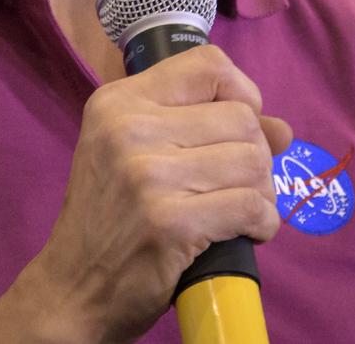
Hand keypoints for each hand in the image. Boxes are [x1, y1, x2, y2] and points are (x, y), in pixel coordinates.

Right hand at [0, 45, 291, 343]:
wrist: (72, 289)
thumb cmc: (111, 216)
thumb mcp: (138, 152)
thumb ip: (206, 127)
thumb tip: (282, 128)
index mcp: (119, 101)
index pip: (209, 65)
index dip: (241, 93)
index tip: (236, 128)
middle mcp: (130, 128)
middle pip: (241, 117)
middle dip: (255, 153)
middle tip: (236, 182)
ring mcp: (148, 176)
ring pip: (252, 161)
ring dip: (262, 191)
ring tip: (240, 208)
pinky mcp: (170, 223)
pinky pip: (250, 206)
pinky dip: (263, 222)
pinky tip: (247, 231)